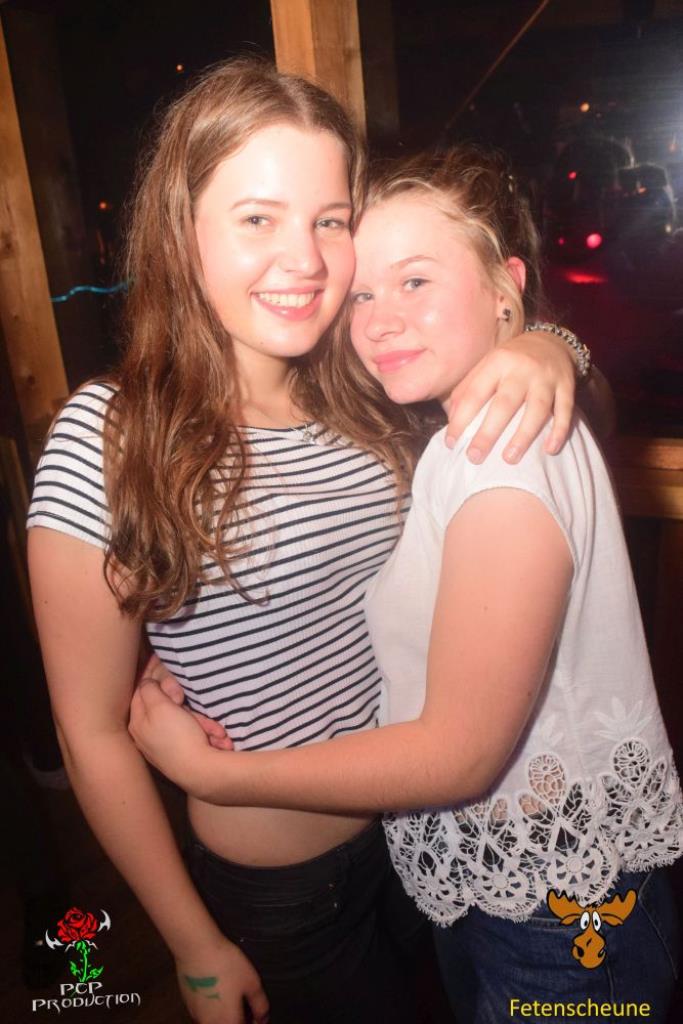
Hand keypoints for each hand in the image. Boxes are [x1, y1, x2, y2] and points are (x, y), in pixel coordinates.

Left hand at [138, 653, 232, 749]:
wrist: (200, 773)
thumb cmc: (178, 738)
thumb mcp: (160, 707)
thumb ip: (151, 690)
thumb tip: (148, 682)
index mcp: (138, 722)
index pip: (141, 690)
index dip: (151, 672)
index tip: (160, 656)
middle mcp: (147, 734)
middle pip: (167, 706)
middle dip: (189, 705)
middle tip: (195, 705)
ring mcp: (164, 745)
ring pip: (186, 721)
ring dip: (204, 722)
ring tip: (217, 733)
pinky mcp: (181, 753)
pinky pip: (195, 734)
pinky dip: (207, 733)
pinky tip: (218, 738)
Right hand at [176, 937, 268, 1023]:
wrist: (196, 949)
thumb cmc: (225, 964)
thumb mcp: (252, 982)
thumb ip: (260, 1005)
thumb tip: (263, 1018)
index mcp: (228, 1022)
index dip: (253, 1022)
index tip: (257, 1013)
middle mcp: (210, 1023)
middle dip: (239, 1019)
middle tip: (247, 1006)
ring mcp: (196, 1015)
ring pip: (216, 1022)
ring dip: (226, 1016)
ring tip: (234, 996)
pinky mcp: (188, 1004)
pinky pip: (205, 1014)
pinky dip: (215, 1009)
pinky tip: (219, 991)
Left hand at [445, 329, 575, 461]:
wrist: (550, 341)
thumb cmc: (510, 361)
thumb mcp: (486, 365)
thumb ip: (467, 388)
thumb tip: (452, 419)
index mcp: (497, 362)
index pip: (475, 394)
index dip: (461, 419)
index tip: (451, 443)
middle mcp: (521, 369)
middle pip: (504, 404)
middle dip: (488, 433)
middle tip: (475, 457)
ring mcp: (546, 377)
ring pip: (537, 408)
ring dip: (523, 436)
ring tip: (509, 459)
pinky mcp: (567, 385)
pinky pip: (565, 410)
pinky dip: (559, 430)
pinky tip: (550, 450)